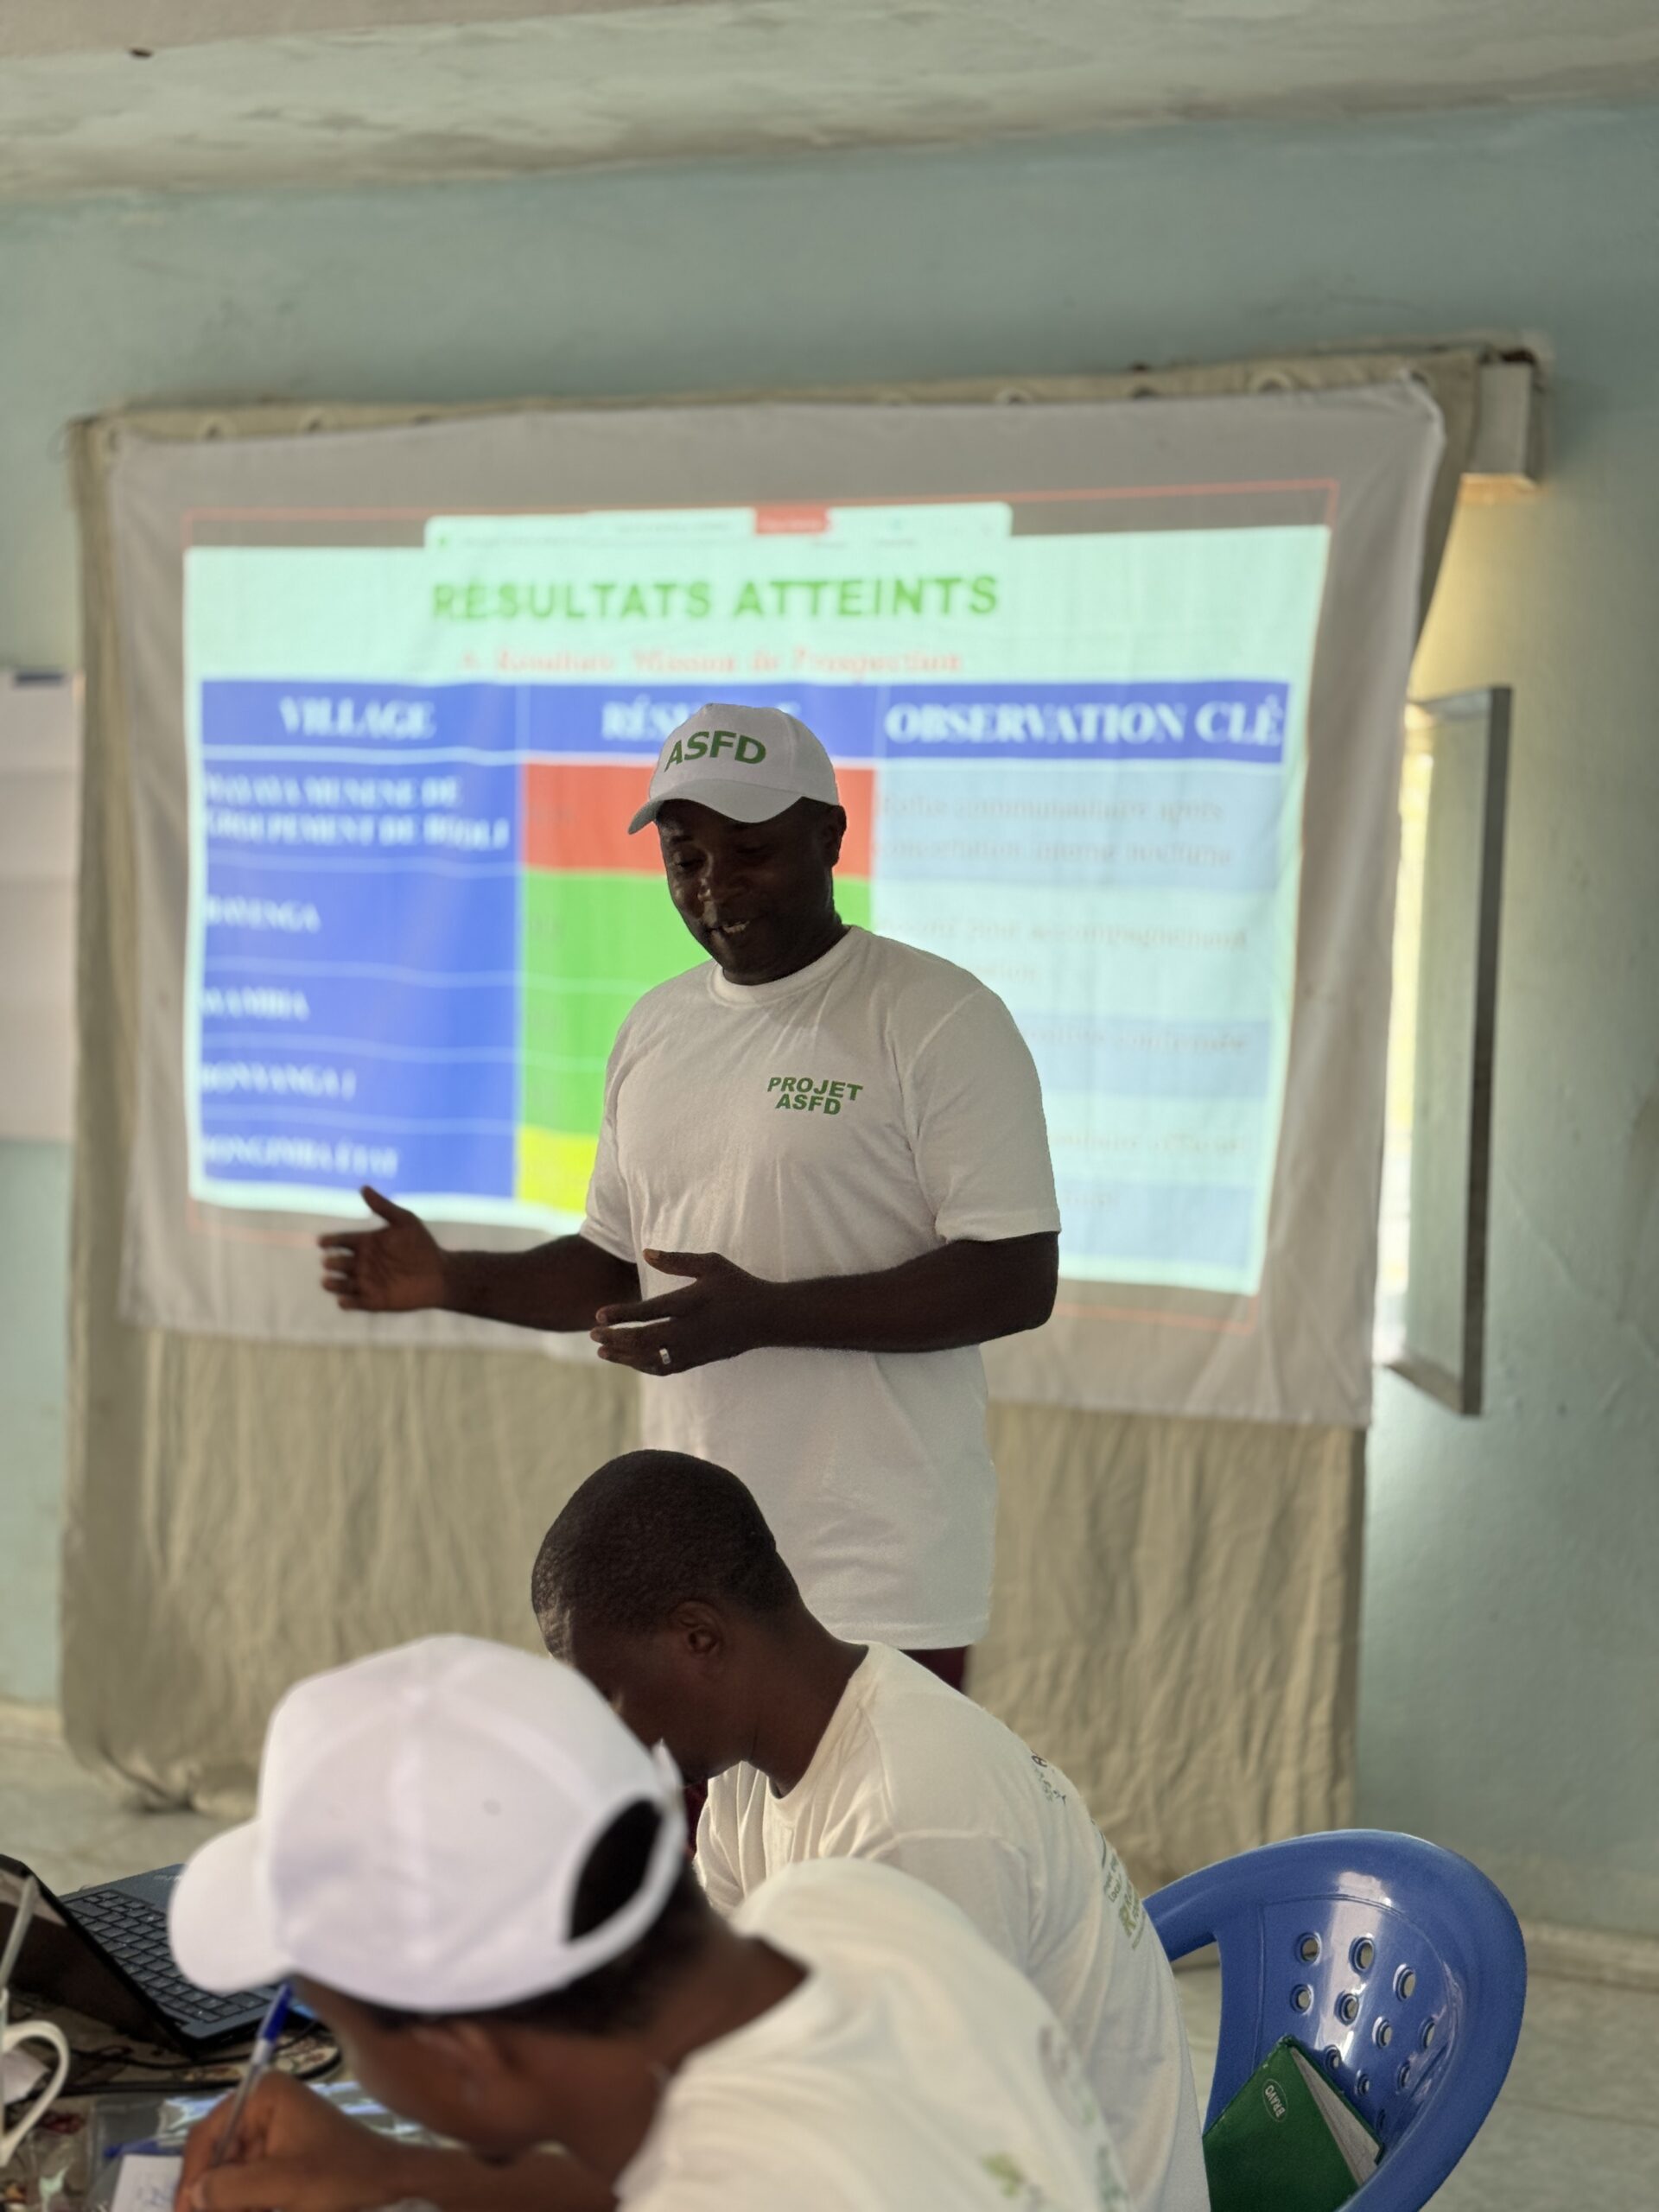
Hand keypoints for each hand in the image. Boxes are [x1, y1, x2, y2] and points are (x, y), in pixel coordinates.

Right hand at [177, 2074, 417, 2211]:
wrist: (391, 2183)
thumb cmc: (343, 2175)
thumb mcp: (284, 2183)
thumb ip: (232, 2188)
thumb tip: (194, 2194)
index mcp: (266, 2095)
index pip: (208, 2133)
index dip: (192, 2176)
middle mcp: (265, 2106)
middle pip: (217, 2155)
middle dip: (210, 2193)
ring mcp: (273, 2131)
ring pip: (230, 2174)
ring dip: (227, 2201)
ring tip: (244, 2211)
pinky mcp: (281, 2156)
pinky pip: (248, 2182)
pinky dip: (244, 2202)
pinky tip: (256, 2210)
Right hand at [318, 1186, 445, 1311]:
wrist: (440, 1273)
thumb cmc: (422, 1246)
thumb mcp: (405, 1221)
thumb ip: (383, 1207)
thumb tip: (363, 1188)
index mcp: (367, 1243)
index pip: (341, 1241)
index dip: (330, 1241)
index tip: (322, 1242)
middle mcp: (363, 1263)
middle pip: (338, 1263)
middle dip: (332, 1263)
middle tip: (329, 1262)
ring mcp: (367, 1282)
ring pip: (341, 1284)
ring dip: (333, 1284)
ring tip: (328, 1281)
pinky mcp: (374, 1300)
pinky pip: (355, 1303)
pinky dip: (347, 1302)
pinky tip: (345, 1300)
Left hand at [589, 1249, 771, 1376]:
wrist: (767, 1318)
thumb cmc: (737, 1285)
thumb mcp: (711, 1263)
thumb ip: (676, 1260)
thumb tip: (645, 1252)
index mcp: (689, 1303)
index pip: (646, 1312)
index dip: (620, 1315)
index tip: (598, 1315)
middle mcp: (688, 1330)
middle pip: (642, 1340)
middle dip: (613, 1338)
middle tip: (593, 1334)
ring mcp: (693, 1349)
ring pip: (649, 1359)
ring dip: (623, 1356)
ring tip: (602, 1351)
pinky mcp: (698, 1361)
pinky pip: (664, 1369)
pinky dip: (642, 1366)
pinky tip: (630, 1361)